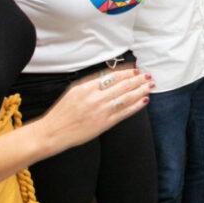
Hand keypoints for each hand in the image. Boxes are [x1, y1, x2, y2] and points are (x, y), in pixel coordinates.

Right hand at [35, 69, 153, 153]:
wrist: (53, 132)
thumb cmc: (62, 112)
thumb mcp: (74, 92)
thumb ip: (91, 84)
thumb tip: (109, 76)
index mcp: (86, 88)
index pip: (112, 77)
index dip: (126, 73)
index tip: (136, 70)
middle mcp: (95, 98)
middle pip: (122, 86)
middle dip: (138, 80)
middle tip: (148, 76)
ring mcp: (101, 111)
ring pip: (126, 98)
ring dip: (140, 90)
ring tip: (150, 86)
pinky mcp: (105, 123)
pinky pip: (124, 112)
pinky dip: (135, 105)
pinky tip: (144, 100)